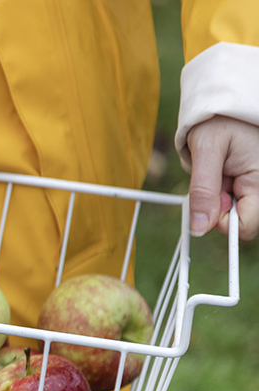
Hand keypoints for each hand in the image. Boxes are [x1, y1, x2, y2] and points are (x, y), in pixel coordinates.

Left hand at [187, 115, 258, 240]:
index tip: (209, 200)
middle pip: (239, 220)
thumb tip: (199, 228)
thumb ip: (203, 191)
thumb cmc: (219, 119)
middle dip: (218, 205)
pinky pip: (232, 196)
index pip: (245, 227)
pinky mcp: (251, 181)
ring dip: (218, 195)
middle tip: (213, 176)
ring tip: (218, 167)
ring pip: (233, 208)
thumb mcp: (206, 151)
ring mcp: (257, 183)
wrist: (228, 100)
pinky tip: (221, 169)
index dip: (221, 221)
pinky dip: (220, 188)